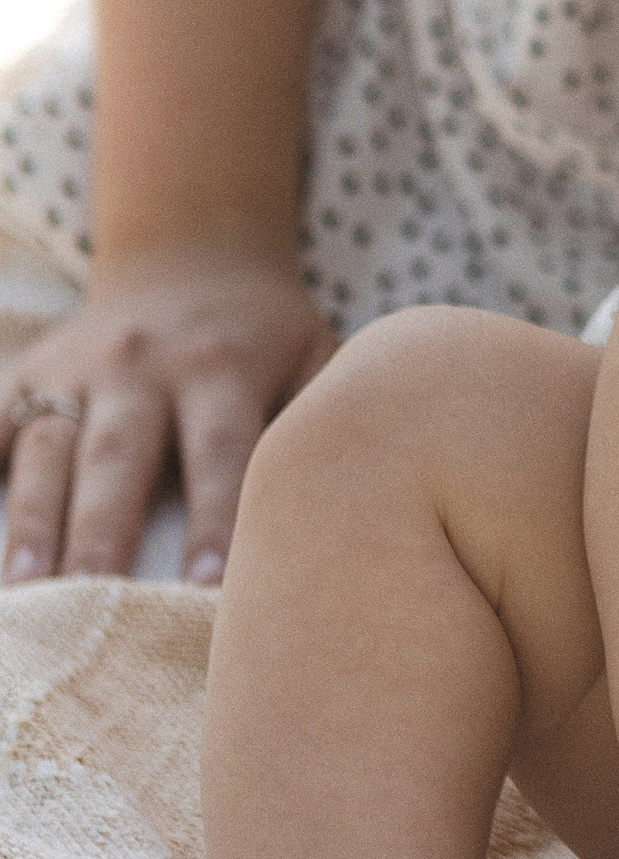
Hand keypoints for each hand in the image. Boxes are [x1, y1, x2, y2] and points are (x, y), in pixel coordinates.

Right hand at [2, 244, 337, 585]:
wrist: (194, 255)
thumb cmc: (267, 334)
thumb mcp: (315, 354)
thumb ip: (323, 417)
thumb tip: (346, 502)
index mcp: (220, 365)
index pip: (219, 452)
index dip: (215, 519)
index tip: (205, 588)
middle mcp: (140, 364)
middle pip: (119, 457)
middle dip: (104, 533)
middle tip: (93, 603)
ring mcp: (74, 369)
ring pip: (47, 450)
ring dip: (33, 522)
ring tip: (26, 594)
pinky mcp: (26, 374)